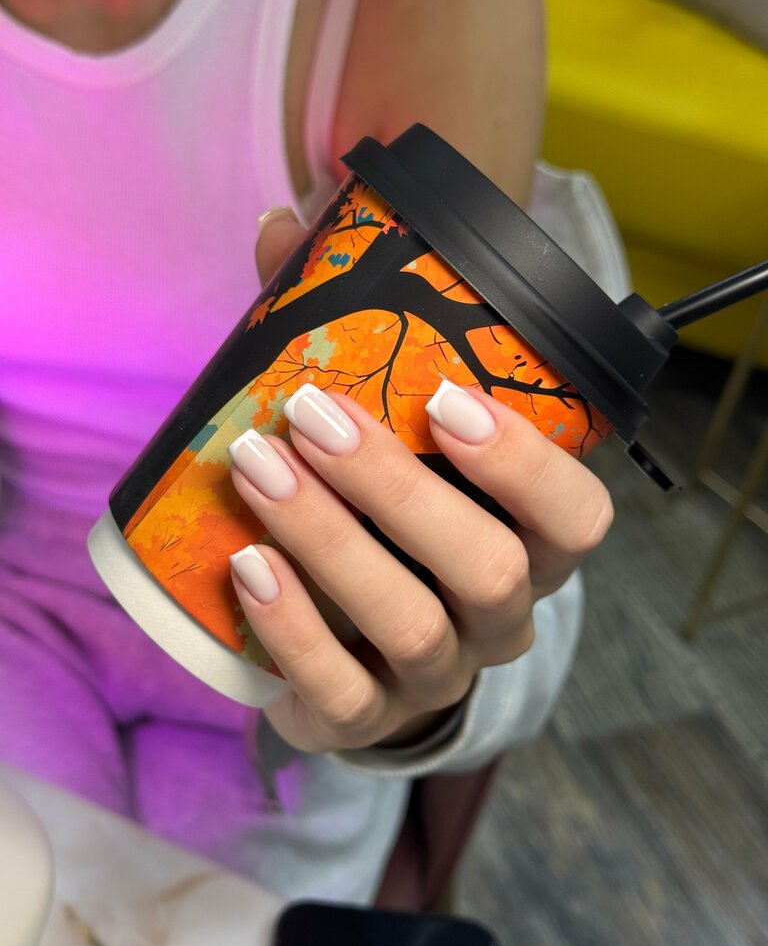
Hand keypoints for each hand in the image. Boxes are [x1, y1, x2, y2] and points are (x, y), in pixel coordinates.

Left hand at [229, 210, 613, 752]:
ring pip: (415, 624)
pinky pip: (345, 692)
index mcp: (531, 541)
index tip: (448, 398)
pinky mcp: (370, 717)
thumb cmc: (391, 520)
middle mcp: (503, 613)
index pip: (577, 516)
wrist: (363, 646)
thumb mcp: (390, 435)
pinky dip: (294, 628)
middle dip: (398, 487)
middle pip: (490, 567)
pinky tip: (246, 563)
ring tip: (257, 468)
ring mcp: (441, 672)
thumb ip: (350, 333)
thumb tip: (285, 229)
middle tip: (312, 416)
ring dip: (333, 542)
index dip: (525, 464)